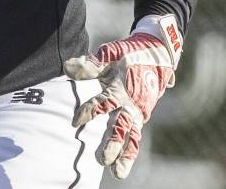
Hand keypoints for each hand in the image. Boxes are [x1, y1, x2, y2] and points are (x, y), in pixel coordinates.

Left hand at [62, 14, 183, 179]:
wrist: (157, 54)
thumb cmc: (128, 53)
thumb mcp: (110, 53)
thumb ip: (91, 63)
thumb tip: (67, 68)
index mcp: (121, 87)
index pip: (104, 102)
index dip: (90, 110)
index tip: (76, 121)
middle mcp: (131, 103)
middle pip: (121, 126)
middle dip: (112, 143)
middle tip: (102, 159)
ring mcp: (137, 112)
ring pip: (131, 136)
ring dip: (125, 154)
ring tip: (117, 172)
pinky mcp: (140, 116)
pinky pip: (135, 136)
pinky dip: (130, 151)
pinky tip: (121, 168)